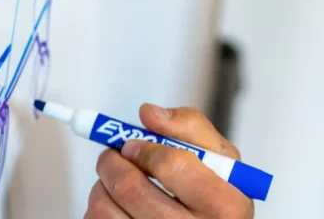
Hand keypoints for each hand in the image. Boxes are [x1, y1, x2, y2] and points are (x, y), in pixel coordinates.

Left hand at [86, 104, 253, 218]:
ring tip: (117, 181)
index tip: (135, 144)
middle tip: (114, 155)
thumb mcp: (223, 159)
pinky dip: (100, 208)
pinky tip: (117, 206)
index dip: (145, 147)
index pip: (171, 165)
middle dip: (113, 161)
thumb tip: (149, 114)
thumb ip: (191, 127)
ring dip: (102, 185)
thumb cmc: (218, 195)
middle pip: (131, 189)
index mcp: (222, 204)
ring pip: (105, 209)